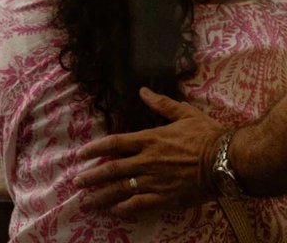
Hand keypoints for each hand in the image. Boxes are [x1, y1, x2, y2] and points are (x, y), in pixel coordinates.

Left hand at [74, 88, 224, 214]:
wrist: (226, 161)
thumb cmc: (206, 135)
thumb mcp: (183, 113)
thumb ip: (161, 103)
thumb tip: (143, 90)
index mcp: (149, 139)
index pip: (115, 143)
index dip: (96, 148)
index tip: (81, 154)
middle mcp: (148, 161)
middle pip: (113, 169)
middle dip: (93, 176)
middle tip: (77, 182)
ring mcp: (156, 181)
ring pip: (123, 190)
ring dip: (103, 195)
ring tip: (87, 201)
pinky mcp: (167, 198)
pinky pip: (141, 205)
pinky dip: (126, 208)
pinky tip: (115, 211)